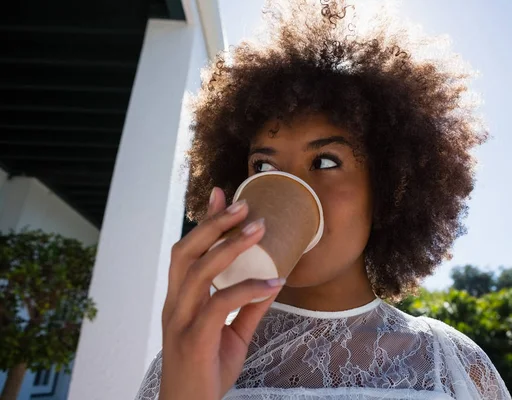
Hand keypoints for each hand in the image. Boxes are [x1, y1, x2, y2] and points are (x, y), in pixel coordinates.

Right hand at [158, 187, 283, 399]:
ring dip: (231, 246)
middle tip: (244, 205)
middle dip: (214, 224)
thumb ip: (248, 308)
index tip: (222, 195)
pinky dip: (248, 289)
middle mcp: (175, 304)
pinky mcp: (194, 338)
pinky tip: (273, 285)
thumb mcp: (232, 334)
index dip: (204, 221)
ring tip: (259, 229)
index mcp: (180, 299)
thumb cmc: (207, 370)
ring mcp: (181, 320)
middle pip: (187, 251)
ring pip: (200, 271)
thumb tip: (271, 281)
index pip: (188, 251)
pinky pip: (221, 304)